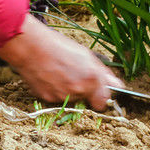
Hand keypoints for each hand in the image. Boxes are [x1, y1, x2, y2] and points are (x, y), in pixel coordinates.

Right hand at [0, 14, 123, 110]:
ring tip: (62, 72)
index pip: (103, 102)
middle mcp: (79, 91)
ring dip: (70, 90)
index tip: (99, 91)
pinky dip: (56, 91)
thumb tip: (118, 86)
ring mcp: (62, 97)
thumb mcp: (87, 56)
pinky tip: (52, 77)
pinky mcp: (48, 99)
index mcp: (92, 79)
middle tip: (75, 74)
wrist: (31, 48)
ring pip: (72, 100)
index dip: (101, 96)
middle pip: (87, 100)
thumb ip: (104, 74)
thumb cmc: (60, 47)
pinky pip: (58, 99)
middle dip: (85, 91)